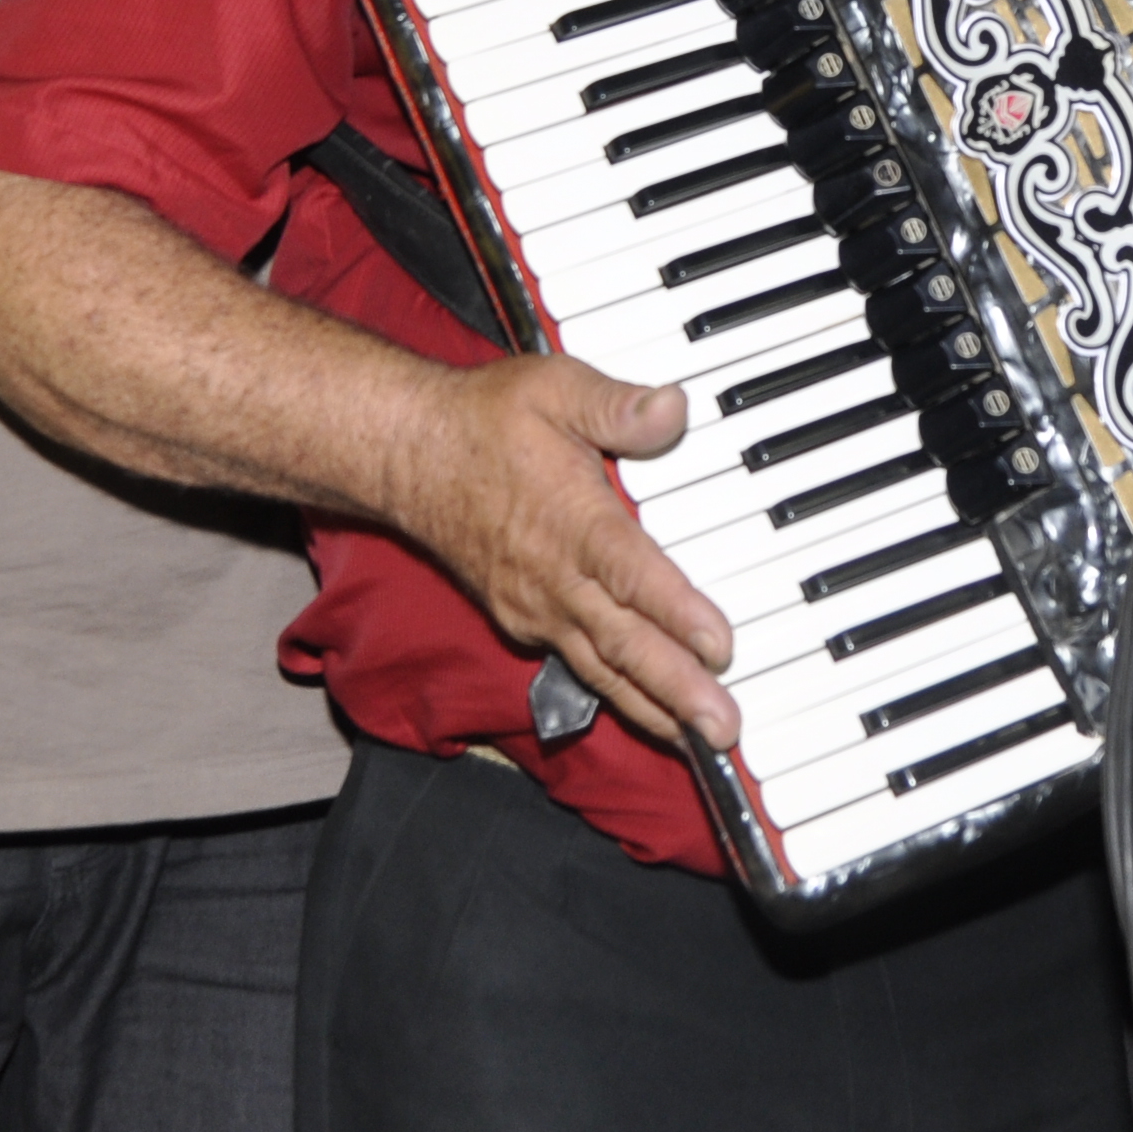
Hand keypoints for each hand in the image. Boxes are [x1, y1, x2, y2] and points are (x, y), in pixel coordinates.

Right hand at [391, 356, 741, 748]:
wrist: (408, 457)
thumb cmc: (483, 422)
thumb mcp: (553, 389)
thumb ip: (615, 405)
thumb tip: (673, 407)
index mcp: (572, 522)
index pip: (633, 575)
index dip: (678, 613)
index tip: (720, 645)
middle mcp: (555, 579)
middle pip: (625, 644)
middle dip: (678, 690)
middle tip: (724, 726)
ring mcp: (537, 608)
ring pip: (604, 670)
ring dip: (654, 709)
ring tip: (699, 742)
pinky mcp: (524, 621)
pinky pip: (580, 667)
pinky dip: (619, 694)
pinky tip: (654, 714)